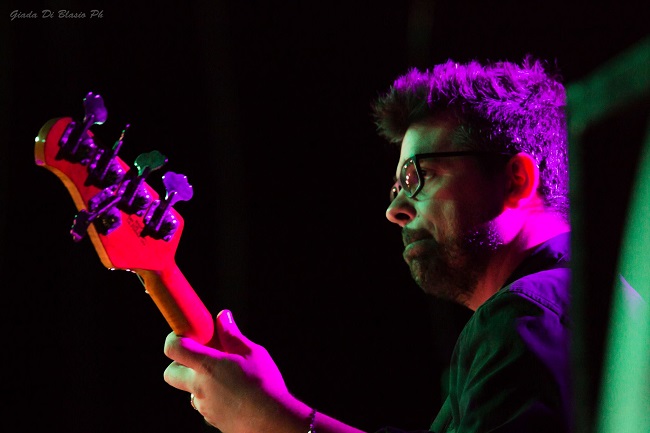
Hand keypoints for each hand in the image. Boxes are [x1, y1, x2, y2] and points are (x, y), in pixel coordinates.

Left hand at [163, 310, 294, 431]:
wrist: (272, 422)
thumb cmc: (264, 384)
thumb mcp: (252, 353)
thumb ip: (232, 335)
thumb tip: (223, 316)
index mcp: (206, 366)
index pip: (173, 348)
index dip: (175, 338)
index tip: (188, 334)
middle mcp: (199, 387)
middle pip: (170, 373)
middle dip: (180, 363)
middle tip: (203, 356)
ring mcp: (204, 406)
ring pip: (189, 390)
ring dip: (199, 381)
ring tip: (226, 377)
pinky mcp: (212, 420)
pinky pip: (204, 404)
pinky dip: (212, 397)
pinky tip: (234, 394)